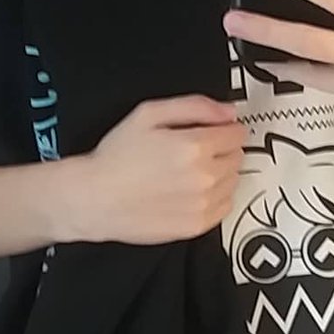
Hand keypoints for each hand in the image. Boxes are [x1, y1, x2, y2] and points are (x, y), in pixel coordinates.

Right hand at [74, 96, 247, 244]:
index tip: (211, 130)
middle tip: (193, 150)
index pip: (237, 133)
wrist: (95, 199)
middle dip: (221, 149)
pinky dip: (215, 196)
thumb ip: (195, 106)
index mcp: (195, 147)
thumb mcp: (150, 114)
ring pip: (234, 180)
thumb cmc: (117, 157)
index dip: (223, 128)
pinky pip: (225, 206)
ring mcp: (202, 205)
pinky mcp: (197, 226)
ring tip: (188, 171)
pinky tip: (191, 190)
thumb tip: (228, 112)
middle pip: (238, 156)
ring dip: (220, 172)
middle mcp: (204, 177)